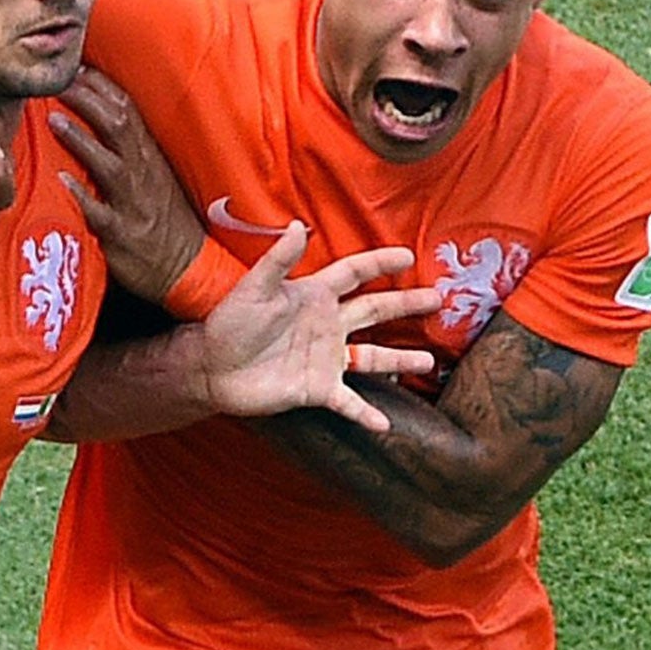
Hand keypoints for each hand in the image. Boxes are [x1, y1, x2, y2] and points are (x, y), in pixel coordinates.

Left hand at [52, 68, 205, 303]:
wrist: (187, 266)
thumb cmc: (163, 217)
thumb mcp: (152, 174)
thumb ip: (126, 146)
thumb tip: (97, 114)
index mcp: (147, 154)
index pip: (124, 107)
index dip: (99, 84)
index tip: (72, 64)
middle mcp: (141, 171)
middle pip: (116, 124)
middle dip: (86, 98)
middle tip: (56, 80)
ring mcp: (132, 202)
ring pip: (108, 163)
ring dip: (80, 140)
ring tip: (52, 120)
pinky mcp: (122, 233)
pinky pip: (101, 213)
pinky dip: (82, 196)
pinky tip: (61, 182)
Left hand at [200, 224, 442, 430]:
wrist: (212, 368)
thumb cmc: (228, 323)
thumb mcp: (253, 289)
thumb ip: (278, 260)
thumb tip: (298, 225)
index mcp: (313, 295)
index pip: (354, 273)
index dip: (379, 263)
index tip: (407, 255)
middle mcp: (327, 325)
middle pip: (375, 311)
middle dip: (406, 305)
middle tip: (439, 299)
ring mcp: (325, 358)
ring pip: (372, 358)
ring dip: (400, 360)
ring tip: (429, 360)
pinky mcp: (317, 389)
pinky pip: (349, 402)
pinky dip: (366, 413)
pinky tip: (386, 424)